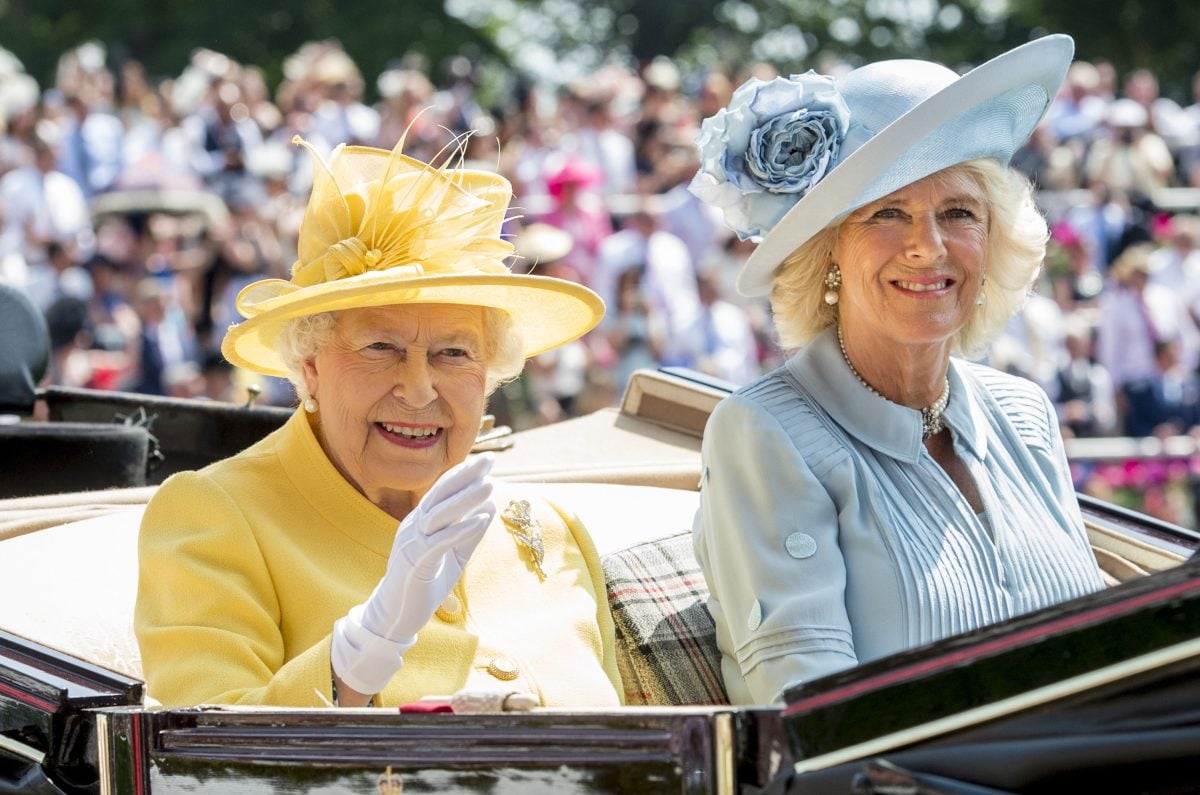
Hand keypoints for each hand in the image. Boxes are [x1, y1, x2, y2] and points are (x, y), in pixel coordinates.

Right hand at [331, 454, 495, 695]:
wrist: (396, 616)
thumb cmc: (424, 584)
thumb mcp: (453, 556)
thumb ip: (470, 534)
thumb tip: (490, 508)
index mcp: (420, 522)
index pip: (441, 491)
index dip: (463, 474)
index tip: (485, 460)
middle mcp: (413, 526)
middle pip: (439, 494)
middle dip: (465, 476)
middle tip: (489, 460)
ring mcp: (411, 543)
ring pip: (439, 514)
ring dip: (465, 499)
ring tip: (490, 486)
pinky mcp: (415, 563)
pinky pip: (440, 542)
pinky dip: (462, 529)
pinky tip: (481, 519)